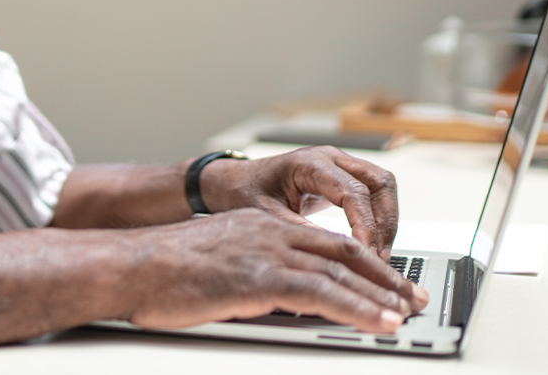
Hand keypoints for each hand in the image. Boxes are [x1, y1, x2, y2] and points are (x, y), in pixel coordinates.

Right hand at [122, 209, 428, 331]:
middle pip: (344, 253)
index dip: (364, 262)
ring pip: (340, 273)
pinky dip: (357, 308)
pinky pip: (322, 295)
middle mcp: (273, 233)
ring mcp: (269, 253)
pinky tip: (378, 322)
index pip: (328, 242)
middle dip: (384, 277)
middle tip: (413, 297)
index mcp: (265, 226)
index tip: (389, 281)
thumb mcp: (220, 262)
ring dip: (379, 296)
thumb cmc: (165, 270)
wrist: (133, 264)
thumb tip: (282, 297)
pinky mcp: (261, 279)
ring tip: (406, 314)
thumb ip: (255, 271)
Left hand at [199, 146, 399, 260]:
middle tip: (380, 258)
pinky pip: (373, 193)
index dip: (365, 225)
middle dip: (385, 223)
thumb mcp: (267, 216)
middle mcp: (329, 158)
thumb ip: (300, 232)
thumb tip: (335, 254)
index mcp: (309, 163)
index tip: (368, 255)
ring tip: (380, 256)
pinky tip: (372, 246)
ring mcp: (338, 164)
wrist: (234, 182)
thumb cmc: (244, 193)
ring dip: (387, 220)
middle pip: (379, 182)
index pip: (353, 191)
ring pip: (382, 186)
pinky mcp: (342, 177)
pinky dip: (379, 218)